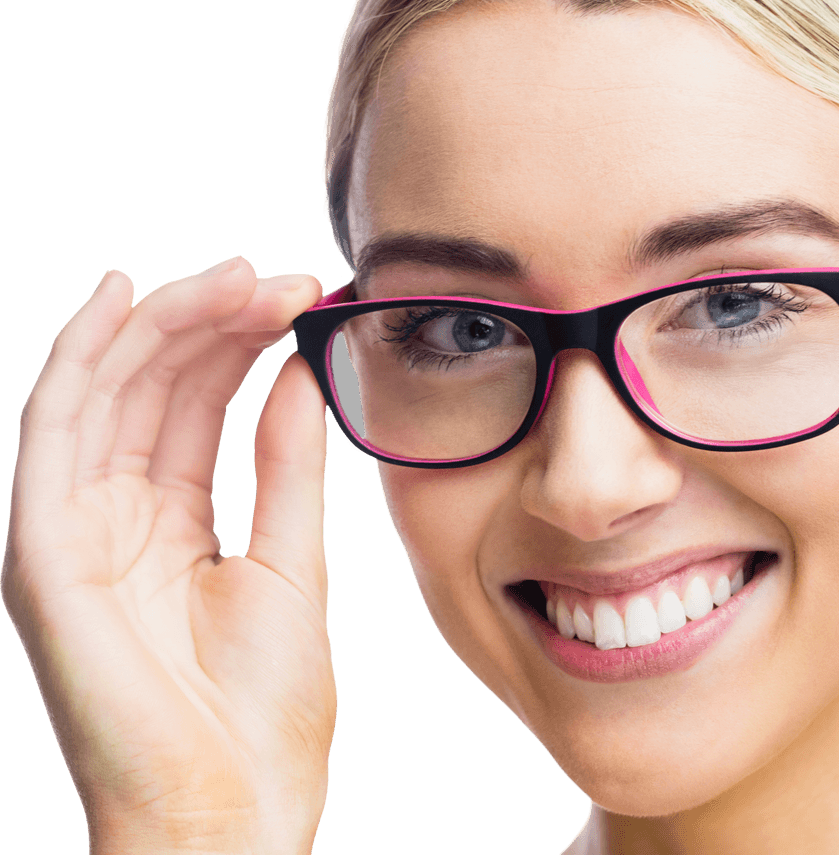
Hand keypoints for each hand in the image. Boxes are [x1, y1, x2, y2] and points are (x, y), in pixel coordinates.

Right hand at [2, 259, 333, 854]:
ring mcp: (74, 530)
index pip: (196, 406)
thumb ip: (285, 464)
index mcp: (174, 525)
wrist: (233, 803)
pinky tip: (120, 297)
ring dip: (163, 324)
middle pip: (153, 388)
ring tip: (232, 277)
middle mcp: (116, 518)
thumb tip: (298, 371)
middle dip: (211, 321)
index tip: (299, 296)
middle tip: (275, 277)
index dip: (240, 344)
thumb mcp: (291, 559)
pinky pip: (54, 432)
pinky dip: (80, 359)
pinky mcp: (42, 550)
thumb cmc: (266, 706)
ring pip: (107, 392)